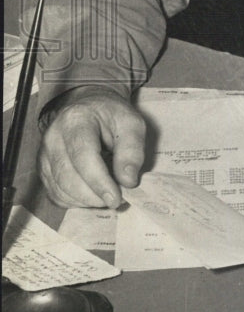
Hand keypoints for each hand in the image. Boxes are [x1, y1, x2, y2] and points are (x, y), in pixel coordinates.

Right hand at [37, 88, 146, 208]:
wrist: (91, 109)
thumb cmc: (112, 116)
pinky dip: (77, 202)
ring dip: (87, 200)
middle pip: (68, 177)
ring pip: (60, 190)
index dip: (99, 181)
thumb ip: (133, 150)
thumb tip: (127, 181)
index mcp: (75, 120)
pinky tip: (93, 194)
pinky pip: (56, 195)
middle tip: (117, 199)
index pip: (83, 156)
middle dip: (94, 195)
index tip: (115, 198)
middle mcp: (53, 137)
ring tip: (108, 194)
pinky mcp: (44, 170)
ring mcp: (44, 155)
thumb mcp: (132, 123)